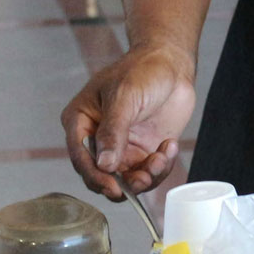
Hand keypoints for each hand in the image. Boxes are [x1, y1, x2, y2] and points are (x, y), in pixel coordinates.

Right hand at [61, 42, 195, 199]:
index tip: (113, 187)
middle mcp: (97, 138)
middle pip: (100, 176)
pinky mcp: (142, 152)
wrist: (173, 65)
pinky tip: (169, 145)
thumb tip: (104, 165)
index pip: (80, 157)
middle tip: (142, 178)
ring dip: (146, 176)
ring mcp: (121, 147)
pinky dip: (161, 167)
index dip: (95, 176)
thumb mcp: (124, 96)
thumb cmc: (142, 70)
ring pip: (126, 181)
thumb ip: (113, 131)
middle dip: (123, 182)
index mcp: (80, 120)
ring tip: (161, 156)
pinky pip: (148, 174)